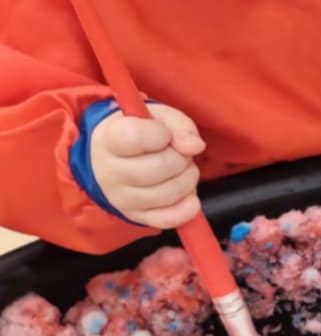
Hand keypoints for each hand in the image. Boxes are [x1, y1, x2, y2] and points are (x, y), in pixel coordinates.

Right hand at [90, 105, 203, 228]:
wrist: (114, 157)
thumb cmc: (138, 132)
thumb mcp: (157, 116)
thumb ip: (179, 125)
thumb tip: (195, 146)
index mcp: (109, 139)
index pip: (136, 137)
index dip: (160, 134)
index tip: (163, 133)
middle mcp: (109, 172)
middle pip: (159, 167)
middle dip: (181, 157)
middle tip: (179, 152)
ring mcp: (121, 198)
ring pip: (167, 193)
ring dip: (188, 179)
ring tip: (182, 169)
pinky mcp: (136, 216)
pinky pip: (168, 219)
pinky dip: (187, 208)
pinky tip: (188, 194)